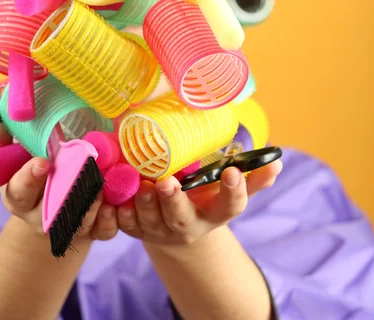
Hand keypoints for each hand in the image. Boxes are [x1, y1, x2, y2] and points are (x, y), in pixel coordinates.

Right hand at [0, 123, 118, 244]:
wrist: (50, 202)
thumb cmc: (30, 172)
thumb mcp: (11, 157)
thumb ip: (2, 141)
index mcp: (19, 198)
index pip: (19, 192)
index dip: (29, 178)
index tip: (42, 162)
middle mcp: (42, 217)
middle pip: (52, 211)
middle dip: (68, 191)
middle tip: (82, 168)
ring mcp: (67, 226)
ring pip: (80, 222)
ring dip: (92, 202)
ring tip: (100, 181)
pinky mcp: (91, 230)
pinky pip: (102, 231)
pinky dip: (110, 219)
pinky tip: (116, 202)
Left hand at [117, 160, 282, 247]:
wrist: (178, 228)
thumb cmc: (205, 200)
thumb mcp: (228, 192)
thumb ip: (251, 178)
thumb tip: (276, 162)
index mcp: (215, 214)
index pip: (231, 205)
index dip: (234, 190)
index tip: (233, 172)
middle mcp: (188, 226)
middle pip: (181, 218)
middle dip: (174, 201)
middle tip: (168, 182)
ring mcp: (160, 231)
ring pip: (150, 221)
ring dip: (145, 204)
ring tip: (143, 185)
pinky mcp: (137, 230)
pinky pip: (125, 225)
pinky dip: (120, 214)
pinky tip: (117, 199)